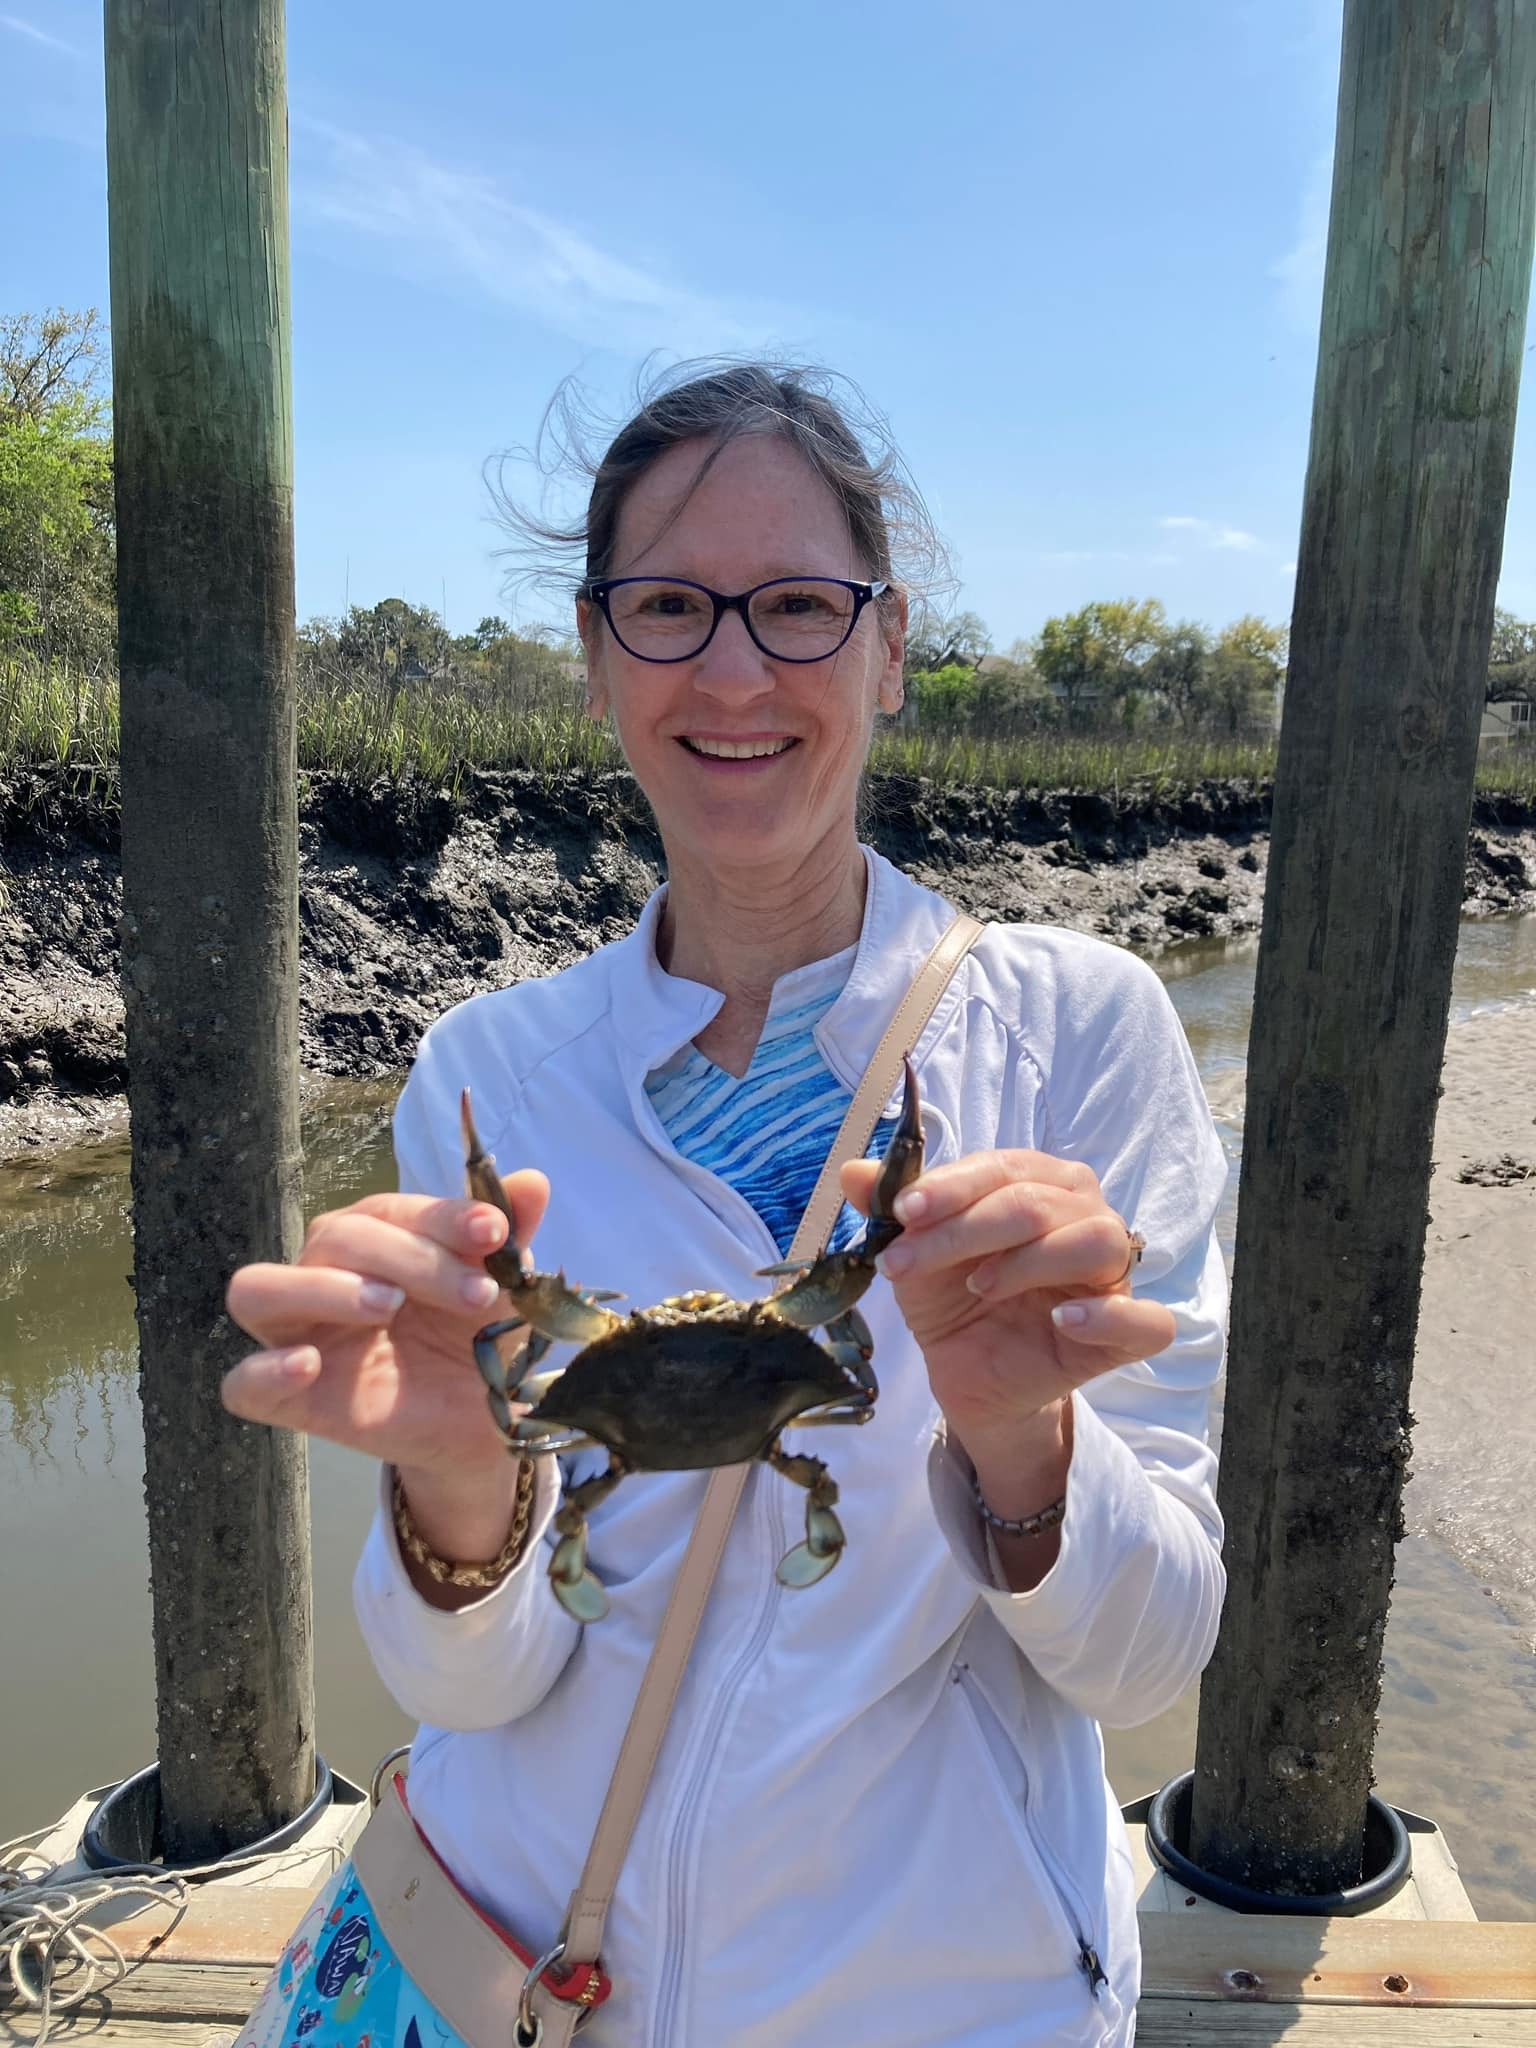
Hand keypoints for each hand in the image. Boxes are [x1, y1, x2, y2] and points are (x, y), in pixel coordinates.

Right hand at [221, 1173, 547, 1494]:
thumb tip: (531, 1182)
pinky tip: (310, 1364)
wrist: (489, 1419)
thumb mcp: (505, 1288)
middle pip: (334, 1239)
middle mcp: (326, 1276)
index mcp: (375, 1239)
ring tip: (388, 1306)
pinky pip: (241, 1383)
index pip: (387, 1211)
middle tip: (474, 1293)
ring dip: (322, 1287)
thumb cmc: (484, 1338)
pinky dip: (265, 1370)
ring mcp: (299, 1336)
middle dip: (409, 1257)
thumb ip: (509, 1237)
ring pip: (258, 1289)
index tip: (495, 1232)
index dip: (440, 1216)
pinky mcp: (291, 1400)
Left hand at [840, 1148, 1174, 1468]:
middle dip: (965, 1230)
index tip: (903, 1212)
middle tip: (907, 1263)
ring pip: (1096, 1240)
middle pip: (1040, 1203)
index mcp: (1041, 1183)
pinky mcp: (1126, 1333)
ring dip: (1029, 1259)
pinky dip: (1110, 1315)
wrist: (966, 1374)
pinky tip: (1063, 1318)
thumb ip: (890, 1209)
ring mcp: (1111, 1275)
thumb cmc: (950, 1298)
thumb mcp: (913, 1252)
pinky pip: (1147, 1320)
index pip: (1004, 1168)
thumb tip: (851, 1171)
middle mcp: (1085, 1215)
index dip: (952, 1187)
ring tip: (978, 1287)